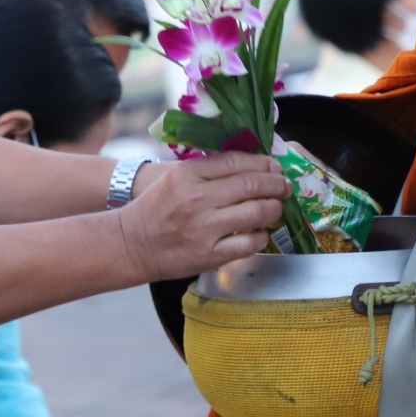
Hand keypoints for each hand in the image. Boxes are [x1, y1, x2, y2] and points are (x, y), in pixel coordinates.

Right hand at [116, 152, 286, 280]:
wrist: (130, 244)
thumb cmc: (154, 209)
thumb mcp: (174, 178)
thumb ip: (206, 170)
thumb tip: (247, 164)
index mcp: (188, 175)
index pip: (235, 161)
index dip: (262, 162)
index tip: (274, 166)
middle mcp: (198, 199)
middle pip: (251, 185)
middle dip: (276, 184)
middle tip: (285, 186)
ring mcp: (204, 228)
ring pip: (256, 213)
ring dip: (273, 208)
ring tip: (276, 207)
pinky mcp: (209, 255)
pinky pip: (248, 243)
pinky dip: (260, 236)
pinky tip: (261, 233)